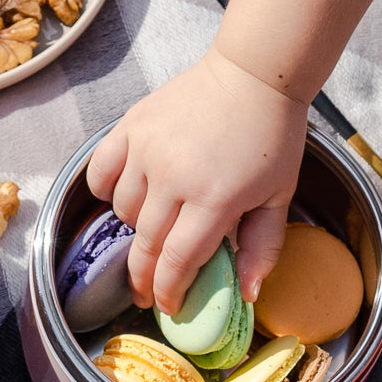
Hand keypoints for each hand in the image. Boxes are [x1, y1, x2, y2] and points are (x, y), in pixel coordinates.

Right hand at [87, 51, 306, 314]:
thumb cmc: (272, 137)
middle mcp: (175, 177)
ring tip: (154, 227)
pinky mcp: (131, 127)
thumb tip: (244, 294)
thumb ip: (263, 248)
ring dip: (136, 229)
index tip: (167, 307)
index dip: (169, 291)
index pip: (178, 261)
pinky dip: (107, 191)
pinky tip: (125, 195)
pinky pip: (102, 172)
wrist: (254, 74)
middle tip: (146, 291)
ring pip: (124, 211)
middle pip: (147, 244)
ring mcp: (148, 151)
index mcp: (215, 199)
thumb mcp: (278, 197)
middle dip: (145, 275)